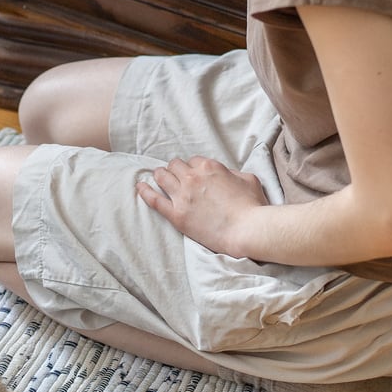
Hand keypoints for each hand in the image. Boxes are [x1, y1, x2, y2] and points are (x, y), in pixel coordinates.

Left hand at [137, 157, 269, 255]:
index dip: (193, 168)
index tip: (194, 175)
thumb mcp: (248, 179)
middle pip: (174, 165)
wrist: (246, 230)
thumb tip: (225, 174)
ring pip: (162, 176)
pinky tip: (140, 187)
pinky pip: (154, 199)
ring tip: (159, 178)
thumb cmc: (252, 206)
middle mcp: (192, 177)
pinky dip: (145, 192)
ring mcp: (182, 196)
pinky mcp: (176, 215)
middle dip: (175, 169)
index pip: (193, 161)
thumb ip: (232, 172)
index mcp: (209, 167)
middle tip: (176, 177)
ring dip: (161, 176)